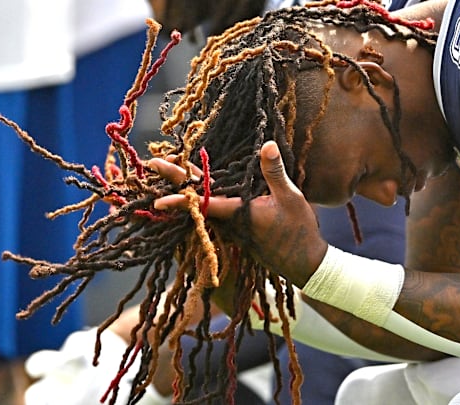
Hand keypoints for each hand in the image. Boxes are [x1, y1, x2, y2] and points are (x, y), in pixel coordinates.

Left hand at [150, 141, 327, 286]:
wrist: (304, 263)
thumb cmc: (298, 232)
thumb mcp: (290, 197)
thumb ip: (274, 172)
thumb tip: (266, 144)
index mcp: (237, 213)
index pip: (202, 204)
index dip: (179, 199)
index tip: (158, 200)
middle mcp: (228, 221)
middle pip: (195, 198)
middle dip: (174, 179)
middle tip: (154, 163)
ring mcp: (231, 227)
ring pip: (202, 204)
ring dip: (186, 186)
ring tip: (172, 167)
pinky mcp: (237, 229)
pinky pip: (213, 210)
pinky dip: (201, 196)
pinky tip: (200, 187)